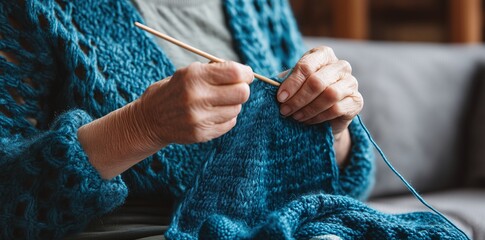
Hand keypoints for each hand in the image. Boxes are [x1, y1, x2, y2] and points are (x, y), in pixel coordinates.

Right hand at [78, 61, 252, 178]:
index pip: (234, 73)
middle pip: (241, 93)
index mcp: (193, 76)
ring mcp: (198, 118)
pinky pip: (230, 123)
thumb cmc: (174, 91)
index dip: (245, 73)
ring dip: (232, 104)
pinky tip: (212, 114)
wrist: (149, 119)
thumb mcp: (187, 72)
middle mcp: (196, 97)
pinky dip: (226, 118)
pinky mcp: (201, 134)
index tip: (246, 75)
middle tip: (236, 88)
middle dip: (242, 89)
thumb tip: (244, 72)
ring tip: (217, 102)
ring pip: (237, 109)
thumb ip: (214, 70)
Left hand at [277, 46, 362, 136]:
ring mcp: (351, 82)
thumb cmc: (303, 94)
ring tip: (295, 116)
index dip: (292, 83)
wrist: (323, 116)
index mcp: (323, 55)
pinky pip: (337, 109)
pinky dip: (319, 117)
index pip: (307, 65)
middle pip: (317, 81)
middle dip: (298, 99)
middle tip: (285, 111)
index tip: (280, 98)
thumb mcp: (291, 85)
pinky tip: (308, 121)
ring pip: (329, 95)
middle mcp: (340, 65)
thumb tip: (270, 84)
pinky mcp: (356, 101)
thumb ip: (283, 81)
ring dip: (308, 108)